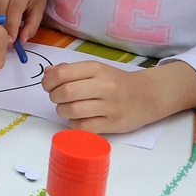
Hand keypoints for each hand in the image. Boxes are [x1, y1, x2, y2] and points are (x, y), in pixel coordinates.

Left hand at [43, 61, 162, 133]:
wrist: (147, 96)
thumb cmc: (117, 82)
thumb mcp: (96, 69)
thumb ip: (71, 70)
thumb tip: (48, 72)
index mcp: (97, 68)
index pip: (62, 74)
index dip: (48, 82)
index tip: (48, 86)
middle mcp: (104, 86)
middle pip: (65, 93)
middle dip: (54, 97)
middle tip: (57, 98)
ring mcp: (110, 106)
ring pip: (72, 111)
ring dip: (62, 111)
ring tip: (67, 108)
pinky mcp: (113, 124)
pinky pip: (83, 127)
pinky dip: (74, 124)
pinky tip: (78, 119)